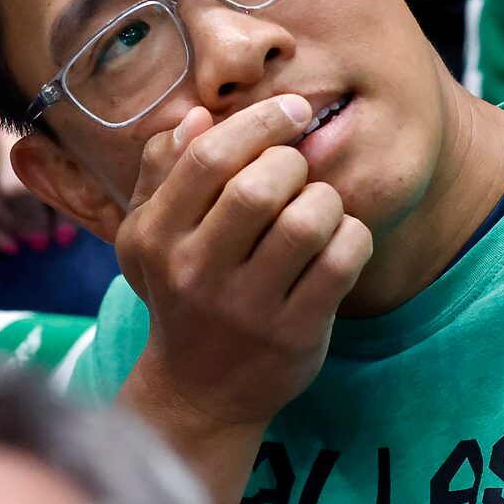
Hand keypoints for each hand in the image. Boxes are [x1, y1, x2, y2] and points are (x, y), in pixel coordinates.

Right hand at [118, 95, 372, 435]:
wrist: (198, 393)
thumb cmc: (181, 292)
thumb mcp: (150, 235)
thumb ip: (164, 170)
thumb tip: (198, 114)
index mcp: (158, 237)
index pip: (208, 158)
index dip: (259, 122)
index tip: (292, 111)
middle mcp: (196, 273)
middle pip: (260, 186)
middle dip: (294, 162)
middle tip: (298, 172)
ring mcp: (247, 308)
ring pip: (307, 222)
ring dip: (325, 200)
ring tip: (318, 209)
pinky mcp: (294, 333)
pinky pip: (343, 261)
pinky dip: (353, 236)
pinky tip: (340, 242)